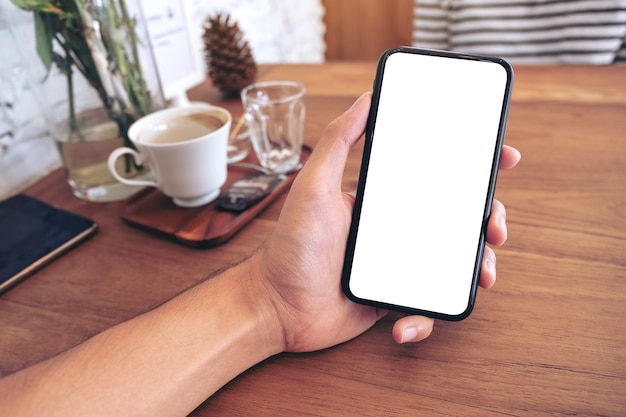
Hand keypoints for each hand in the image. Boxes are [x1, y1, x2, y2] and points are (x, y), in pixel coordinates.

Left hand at [250, 92, 520, 351]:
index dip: (474, 167)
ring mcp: (397, 265)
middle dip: (488, 221)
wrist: (275, 306)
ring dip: (475, 269)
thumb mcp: (313, 185)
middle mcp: (396, 230)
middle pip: (457, 220)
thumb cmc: (291, 245)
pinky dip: (423, 319)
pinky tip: (404, 324)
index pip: (437, 177)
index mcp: (384, 200)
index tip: (503, 157)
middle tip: (495, 227)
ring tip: (480, 276)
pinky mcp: (392, 299)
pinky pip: (423, 307)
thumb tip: (367, 98)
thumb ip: (338, 140)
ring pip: (453, 264)